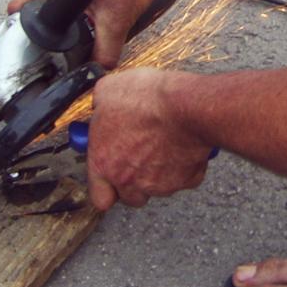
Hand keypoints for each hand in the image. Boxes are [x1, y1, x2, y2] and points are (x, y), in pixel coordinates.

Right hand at [7, 0, 165, 68]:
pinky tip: (85, 4)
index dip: (19, 25)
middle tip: (55, 30)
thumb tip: (98, 69)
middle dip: (43, 18)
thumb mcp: (116, 23)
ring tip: (72, 17)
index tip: (22, 36)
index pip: (20, 5)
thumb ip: (105, 51)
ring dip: (59, 4)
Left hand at [84, 69, 210, 210]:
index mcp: (104, 163)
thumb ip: (100, 106)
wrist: (186, 106)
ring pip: (159, 188)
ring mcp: (160, 184)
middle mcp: (130, 180)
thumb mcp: (108, 90)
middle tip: (140, 159)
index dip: (106, 188)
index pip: (99, 196)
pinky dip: (186, 166)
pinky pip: (186, 177)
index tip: (111, 175)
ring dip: (160, 173)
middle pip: (131, 197)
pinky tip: (185, 146)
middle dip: (135, 182)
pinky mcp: (187, 179)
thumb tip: (102, 104)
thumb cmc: (147, 100)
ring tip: (165, 146)